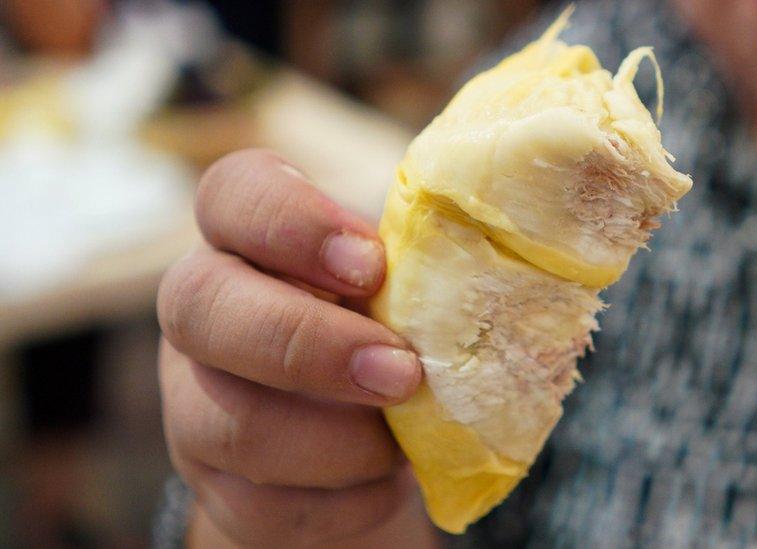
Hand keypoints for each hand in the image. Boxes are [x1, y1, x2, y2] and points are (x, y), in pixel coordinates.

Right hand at [157, 149, 428, 546]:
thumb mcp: (405, 285)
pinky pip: (264, 505)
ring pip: (230, 423)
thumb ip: (419, 264)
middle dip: (305, 343)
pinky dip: (342, 499)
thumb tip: (482, 274)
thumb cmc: (391, 332)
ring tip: (405, 441)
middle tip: (401, 371)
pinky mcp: (214, 486)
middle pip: (200, 306)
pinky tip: (382, 481)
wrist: (368, 441)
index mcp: (247, 238)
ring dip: (336, 440)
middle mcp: (203, 311)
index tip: (371, 263)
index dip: (292, 222)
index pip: (233, 193)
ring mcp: (195, 401)